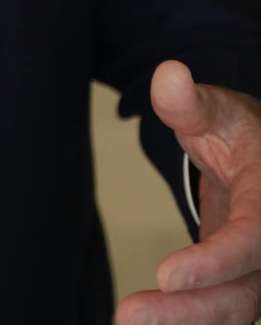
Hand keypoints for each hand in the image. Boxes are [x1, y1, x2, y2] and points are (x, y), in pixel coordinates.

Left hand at [116, 62, 260, 323]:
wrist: (257, 163)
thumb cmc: (236, 135)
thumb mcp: (214, 110)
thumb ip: (188, 103)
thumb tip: (168, 75)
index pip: (251, 238)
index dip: (213, 261)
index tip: (166, 275)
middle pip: (241, 293)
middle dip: (188, 309)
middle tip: (129, 317)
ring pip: (232, 312)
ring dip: (183, 323)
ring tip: (128, 321)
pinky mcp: (246, 289)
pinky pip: (223, 316)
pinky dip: (189, 323)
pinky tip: (148, 324)